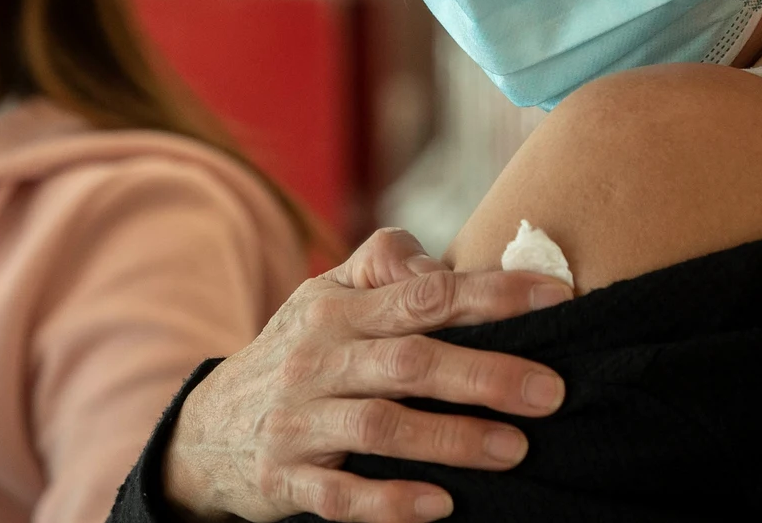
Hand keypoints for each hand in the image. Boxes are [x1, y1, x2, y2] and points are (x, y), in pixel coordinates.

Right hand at [162, 228, 570, 522]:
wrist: (204, 431)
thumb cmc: (295, 354)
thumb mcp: (325, 298)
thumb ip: (384, 266)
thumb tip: (445, 262)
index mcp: (337, 309)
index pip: (423, 293)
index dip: (490, 295)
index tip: (557, 299)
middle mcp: (316, 359)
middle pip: (408, 361)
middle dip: (484, 374)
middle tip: (552, 391)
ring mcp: (297, 421)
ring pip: (379, 427)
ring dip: (450, 439)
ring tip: (514, 450)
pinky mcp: (284, 478)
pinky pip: (339, 495)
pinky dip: (389, 501)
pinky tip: (440, 505)